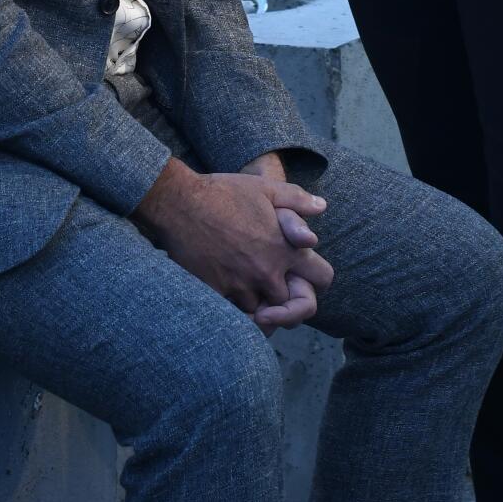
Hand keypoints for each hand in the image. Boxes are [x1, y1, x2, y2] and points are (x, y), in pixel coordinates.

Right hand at [134, 155, 333, 325]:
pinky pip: (231, 313)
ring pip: (259, 311)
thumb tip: (322, 207)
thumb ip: (298, 199)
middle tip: (268, 281)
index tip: (304, 275)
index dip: (317, 279)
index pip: (323, 278)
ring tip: (245, 283)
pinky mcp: (215, 292)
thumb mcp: (266, 188)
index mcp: (284, 249)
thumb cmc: (223, 192)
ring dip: (255, 301)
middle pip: (290, 302)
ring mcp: (240, 285)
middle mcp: (266, 272)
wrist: (179, 202)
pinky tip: (226, 288)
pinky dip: (232, 306)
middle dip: (282, 294)